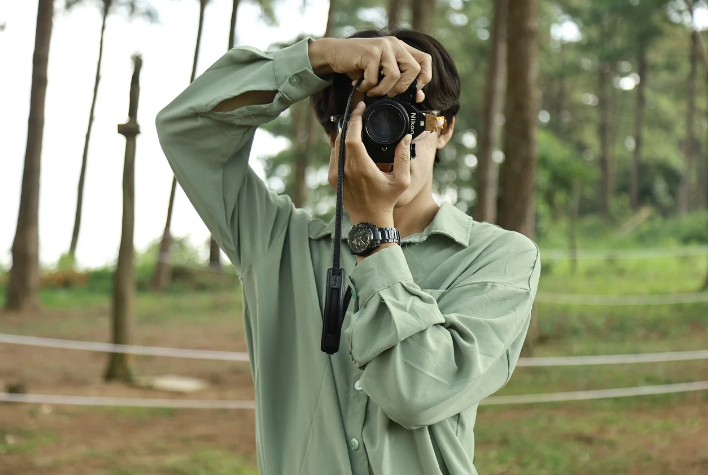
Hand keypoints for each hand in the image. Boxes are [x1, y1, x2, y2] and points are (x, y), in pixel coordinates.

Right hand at [308, 36, 431, 101]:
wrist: (335, 54)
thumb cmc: (359, 66)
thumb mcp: (382, 75)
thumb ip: (400, 83)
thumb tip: (420, 97)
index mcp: (401, 48)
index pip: (426, 60)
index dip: (424, 77)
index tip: (413, 91)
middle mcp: (395, 44)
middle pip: (414, 69)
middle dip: (403, 87)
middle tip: (389, 94)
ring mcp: (383, 46)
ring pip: (395, 75)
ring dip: (382, 90)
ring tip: (371, 91)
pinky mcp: (371, 52)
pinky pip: (375, 77)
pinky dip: (367, 86)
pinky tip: (359, 85)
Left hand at [328, 101, 411, 227]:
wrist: (369, 220)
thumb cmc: (387, 200)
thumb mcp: (402, 181)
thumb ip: (404, 158)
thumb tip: (405, 137)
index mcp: (361, 168)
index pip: (352, 137)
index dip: (355, 120)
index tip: (360, 108)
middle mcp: (345, 170)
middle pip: (343, 138)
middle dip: (351, 123)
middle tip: (360, 113)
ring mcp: (336, 175)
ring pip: (336, 146)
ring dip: (345, 134)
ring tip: (356, 125)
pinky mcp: (332, 179)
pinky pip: (334, 156)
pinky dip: (340, 146)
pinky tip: (349, 141)